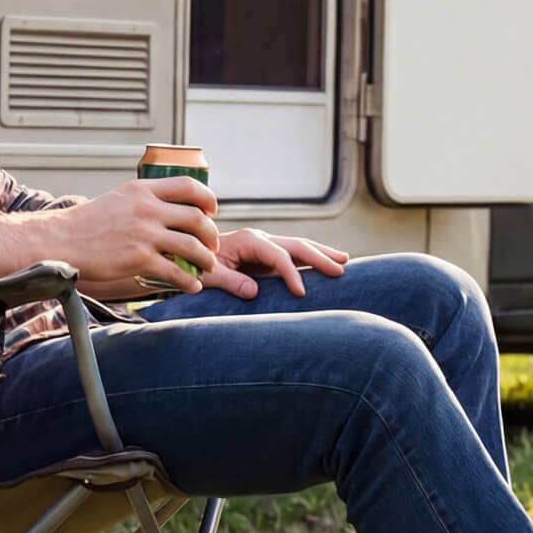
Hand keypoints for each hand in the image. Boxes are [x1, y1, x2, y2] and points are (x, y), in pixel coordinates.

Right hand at [49, 177, 219, 293]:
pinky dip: (189, 280)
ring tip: (208, 266)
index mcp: (143, 190)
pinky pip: (176, 271)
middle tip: (212, 245)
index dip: (207, 198)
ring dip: (206, 258)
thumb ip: (144, 200)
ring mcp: (144, 234)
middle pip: (196, 217)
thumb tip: (167, 209)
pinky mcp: (139, 259)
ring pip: (192, 245)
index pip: (188, 186)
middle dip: (211, 234)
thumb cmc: (86, 224)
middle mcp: (147, 209)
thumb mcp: (118, 199)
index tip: (212, 210)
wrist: (61, 240)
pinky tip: (192, 285)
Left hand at [203, 228, 349, 298]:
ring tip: (345, 260)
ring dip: (322, 254)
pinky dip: (312, 260)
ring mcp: (265, 246)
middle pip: (296, 245)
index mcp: (248, 241)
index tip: (301, 293)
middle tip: (340, 270)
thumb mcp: (208, 276)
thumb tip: (255, 292)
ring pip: (299, 247)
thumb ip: (230, 281)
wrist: (188, 257)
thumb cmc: (196, 266)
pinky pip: (294, 256)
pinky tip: (327, 264)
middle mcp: (260, 239)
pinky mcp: (267, 256)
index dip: (291, 273)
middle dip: (319, 257)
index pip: (277, 255)